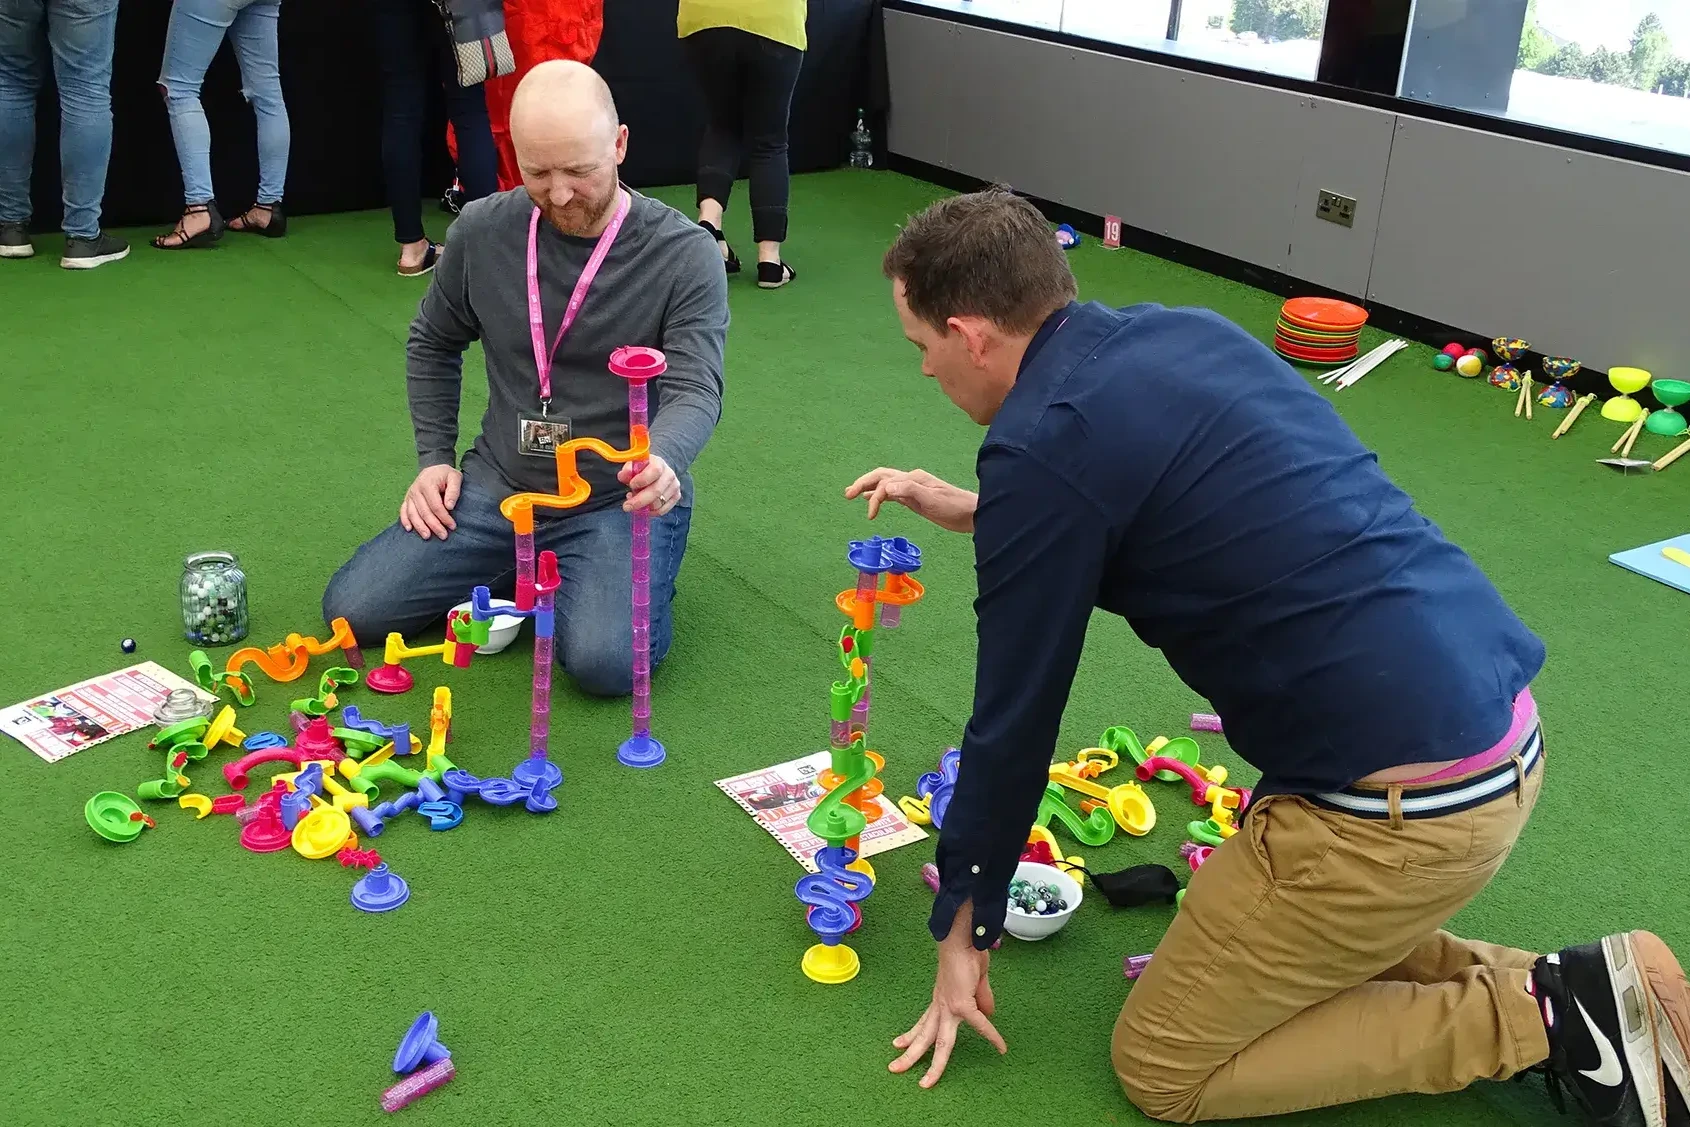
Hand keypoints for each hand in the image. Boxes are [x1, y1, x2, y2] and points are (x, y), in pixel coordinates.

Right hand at [400, 465, 461, 539]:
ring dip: (420, 527)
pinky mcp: (407, 499)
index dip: (444, 517)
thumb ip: (454, 491)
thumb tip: (449, 507)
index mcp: (427, 484)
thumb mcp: (455, 477)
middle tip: (443, 536)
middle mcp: (416, 490)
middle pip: (424, 512)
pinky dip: (405, 521)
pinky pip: (403, 511)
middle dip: (434, 525)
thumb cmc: (446, 475)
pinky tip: (409, 530)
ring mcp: (410, 495)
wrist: (433, 469)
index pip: (436, 506)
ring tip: (428, 537)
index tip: (452, 526)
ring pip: (413, 514)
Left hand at [619, 455, 680, 515]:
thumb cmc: (642, 470)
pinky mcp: (676, 497)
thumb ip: (627, 471)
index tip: (631, 485)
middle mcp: (669, 474)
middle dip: (639, 501)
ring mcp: (674, 486)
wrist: (655, 473)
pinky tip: (644, 507)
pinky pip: (662, 510)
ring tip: (635, 501)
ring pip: (658, 503)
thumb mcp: (633, 467)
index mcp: (659, 463)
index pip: (655, 470)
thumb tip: (623, 475)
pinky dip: (650, 512)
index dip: (642, 480)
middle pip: (657, 491)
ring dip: (644, 506)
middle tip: (627, 506)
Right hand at [846, 468, 977, 533]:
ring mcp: (913, 488)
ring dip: (868, 487)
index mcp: (913, 478)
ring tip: (852, 494)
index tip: (871, 515)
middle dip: (863, 483)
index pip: (886, 483)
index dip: (875, 497)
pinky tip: (873, 500)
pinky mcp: (915, 498)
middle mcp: (911, 480)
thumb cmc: (955, 507)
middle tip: (847, 494)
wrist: (973, 514)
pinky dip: (880, 495)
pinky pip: (893, 493)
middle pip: (881, 476)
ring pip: (885, 484)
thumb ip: (910, 491)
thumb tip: (887, 488)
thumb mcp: (933, 500)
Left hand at [889, 902, 1006, 1087]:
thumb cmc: (967, 954)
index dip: (912, 1037)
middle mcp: (940, 1006)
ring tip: (925, 1083)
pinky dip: (991, 1035)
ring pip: (940, 1042)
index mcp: (939, 1002)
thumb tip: (988, 1015)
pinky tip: (1001, 1047)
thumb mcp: (974, 983)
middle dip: (909, 1056)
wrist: (962, 937)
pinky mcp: (962, 1003)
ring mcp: (949, 1007)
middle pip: (924, 1037)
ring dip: (933, 1063)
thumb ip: (981, 1000)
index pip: (923, 1024)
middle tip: (894, 1070)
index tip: (900, 1045)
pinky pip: (979, 1024)